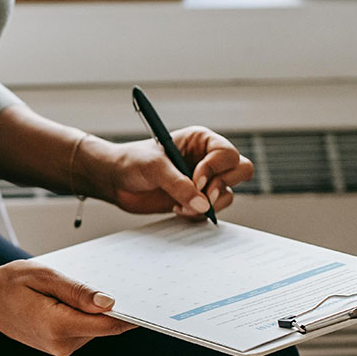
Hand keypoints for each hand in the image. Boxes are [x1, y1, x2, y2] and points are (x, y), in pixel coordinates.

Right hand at [0, 260, 135, 355]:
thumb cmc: (11, 283)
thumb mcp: (45, 276)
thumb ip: (78, 291)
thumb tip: (109, 303)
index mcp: (57, 326)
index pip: (107, 324)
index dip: (131, 314)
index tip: (149, 302)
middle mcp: (61, 344)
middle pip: (104, 326)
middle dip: (111, 307)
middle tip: (119, 280)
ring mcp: (60, 349)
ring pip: (94, 328)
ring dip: (94, 310)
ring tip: (75, 288)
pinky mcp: (59, 347)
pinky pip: (83, 330)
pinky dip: (84, 315)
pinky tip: (70, 299)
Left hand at [89, 127, 253, 217]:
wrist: (115, 181)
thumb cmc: (131, 162)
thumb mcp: (153, 167)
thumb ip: (178, 185)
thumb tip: (203, 205)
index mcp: (201, 140)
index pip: (227, 154)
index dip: (215, 169)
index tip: (196, 181)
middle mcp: (207, 159)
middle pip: (241, 170)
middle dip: (223, 186)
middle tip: (202, 197)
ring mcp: (204, 181)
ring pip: (229, 194)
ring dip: (209, 205)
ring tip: (180, 205)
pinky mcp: (196, 200)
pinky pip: (212, 211)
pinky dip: (198, 215)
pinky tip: (176, 209)